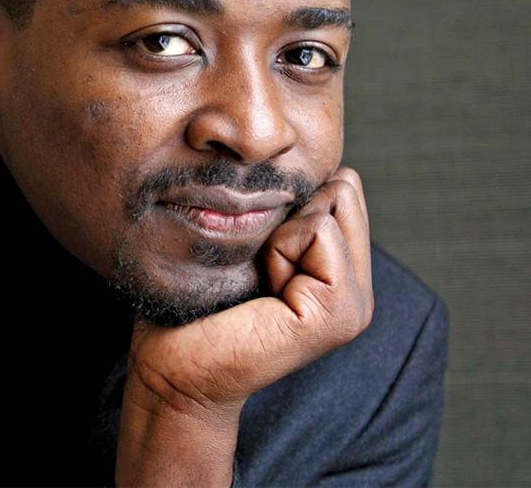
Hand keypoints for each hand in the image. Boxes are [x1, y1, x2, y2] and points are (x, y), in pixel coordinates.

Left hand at [116, 167, 372, 485]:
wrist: (172, 366)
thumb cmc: (196, 302)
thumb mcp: (253, 244)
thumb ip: (290, 214)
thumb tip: (323, 163)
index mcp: (342, 278)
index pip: (343, 189)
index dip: (289, 204)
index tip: (259, 252)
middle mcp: (359, 294)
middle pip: (343, 191)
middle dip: (289, 214)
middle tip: (259, 267)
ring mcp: (354, 307)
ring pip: (330, 206)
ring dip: (279, 233)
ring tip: (259, 280)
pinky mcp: (336, 312)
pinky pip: (317, 231)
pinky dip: (279, 248)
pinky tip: (263, 289)